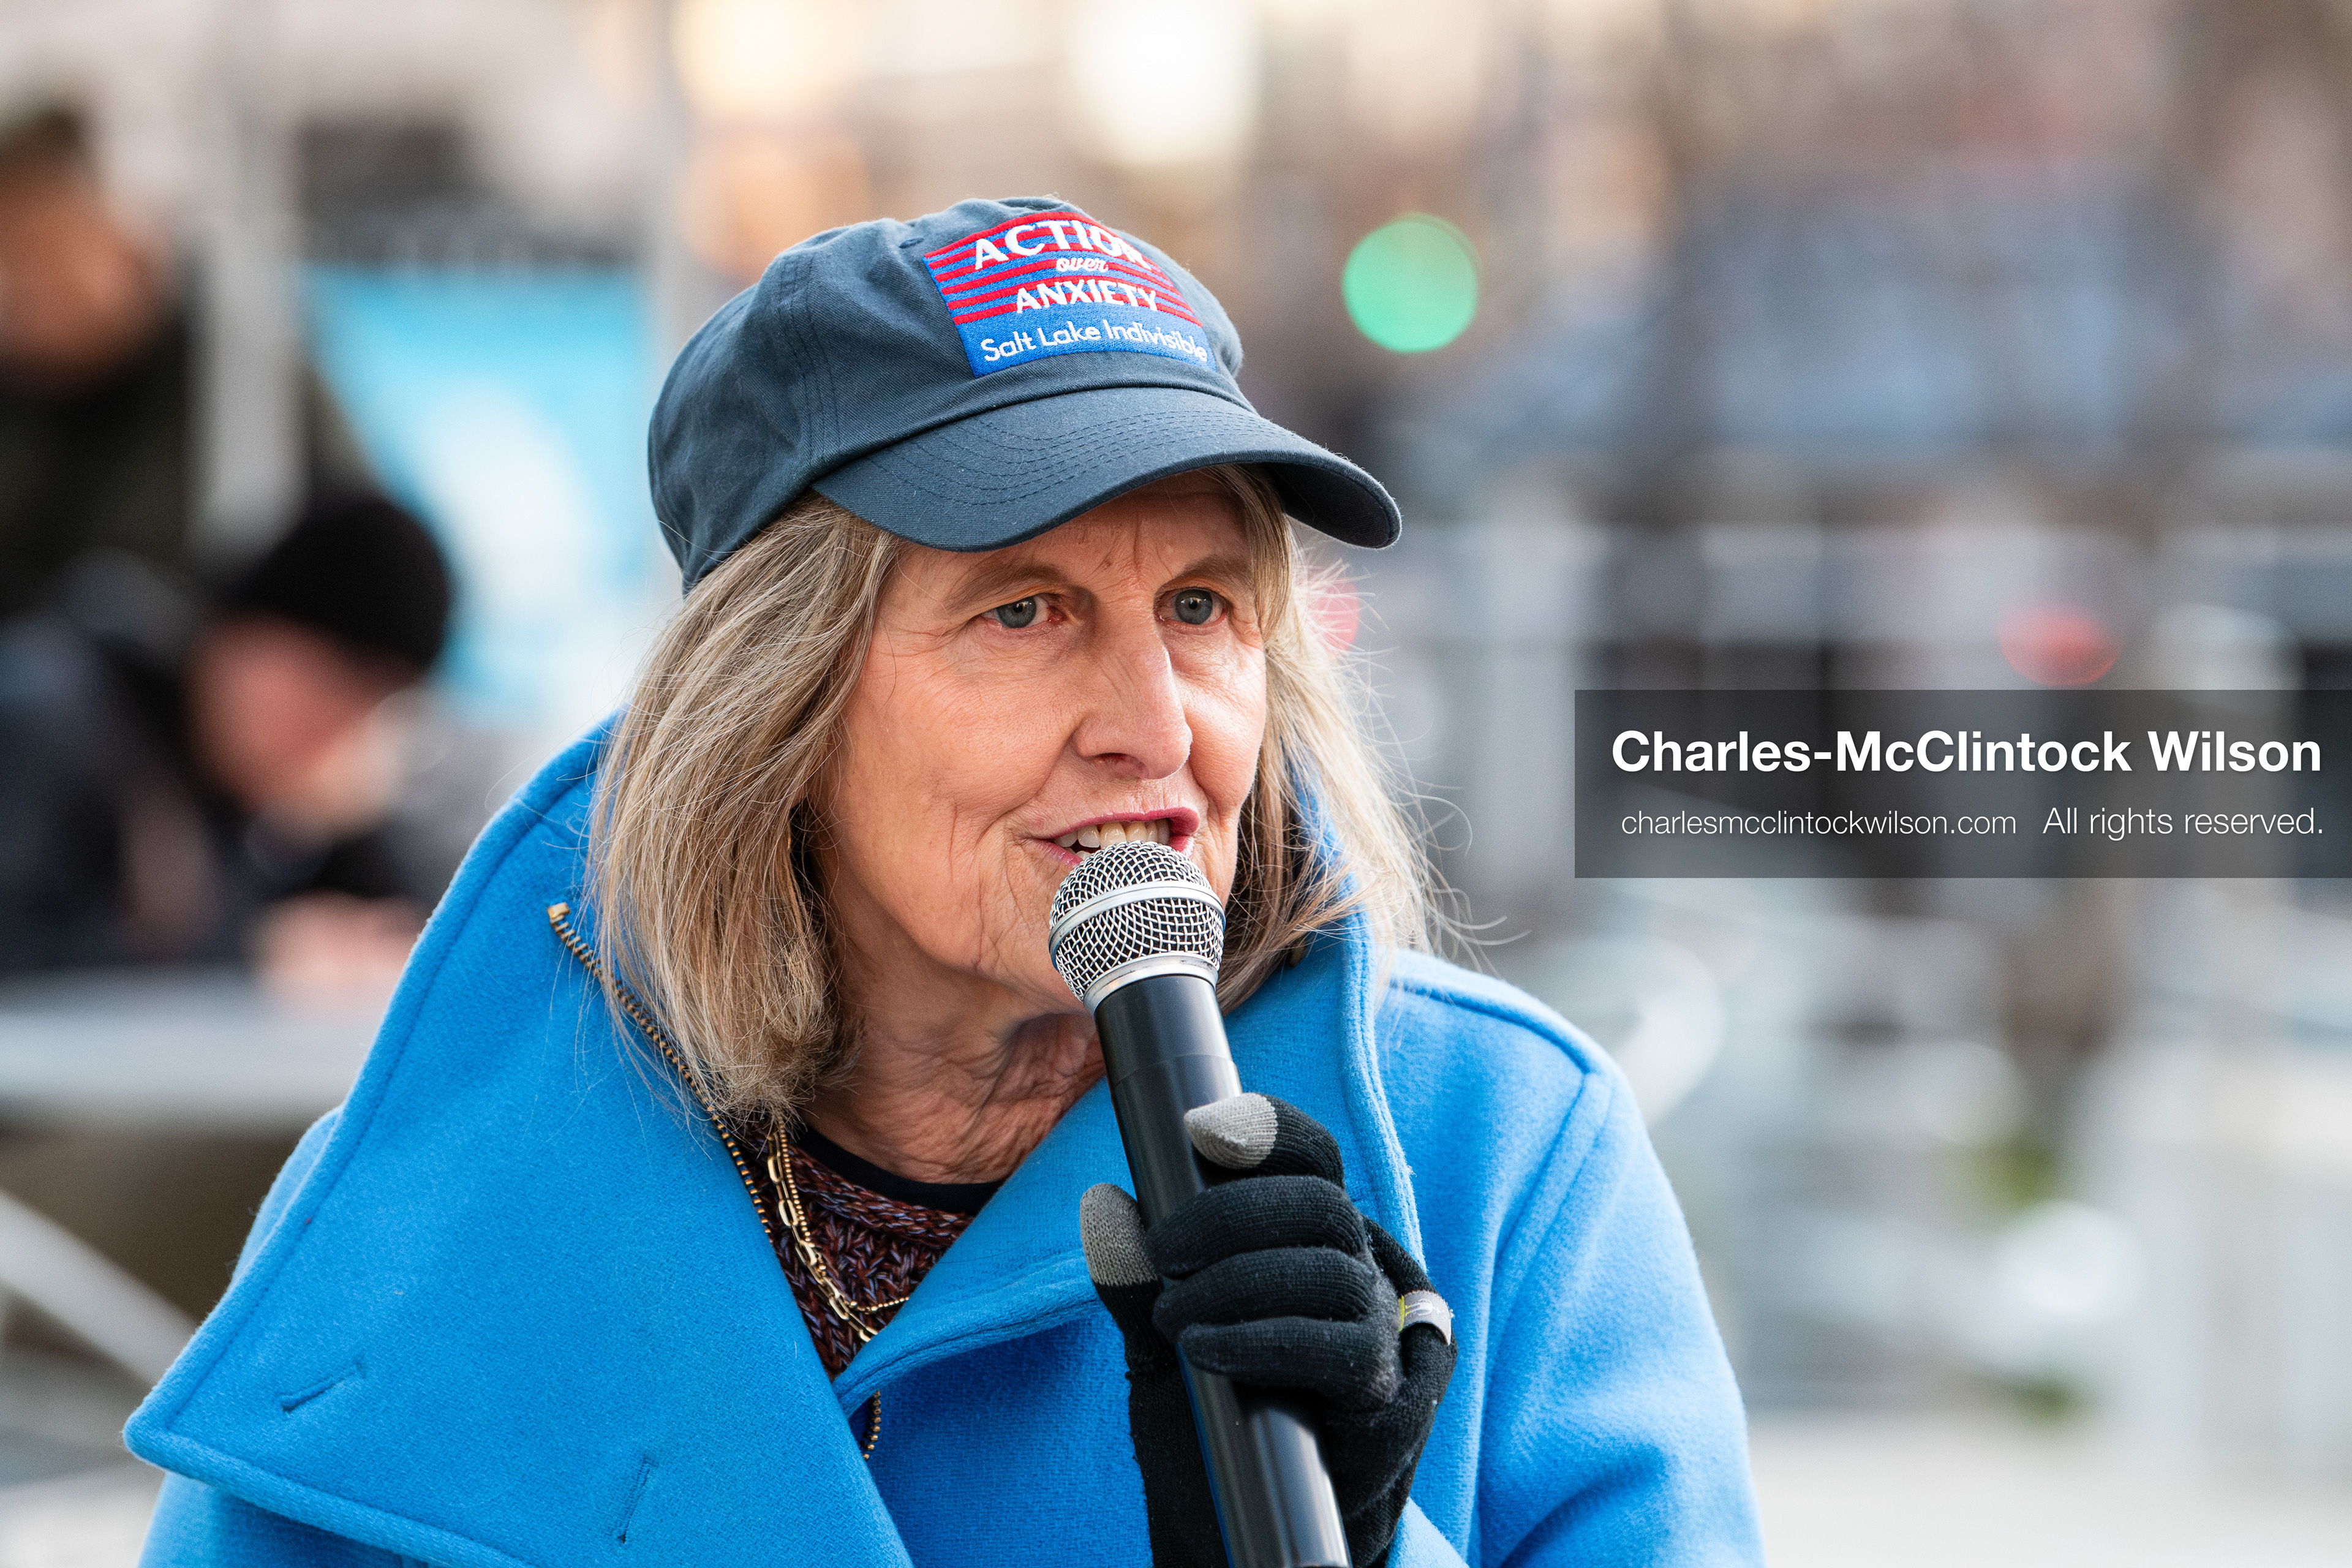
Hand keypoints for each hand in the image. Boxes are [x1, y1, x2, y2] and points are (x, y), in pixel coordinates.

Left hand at [1081, 1094, 1454, 1567]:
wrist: (1230, 1519)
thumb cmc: (1203, 1416)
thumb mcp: (1154, 1343)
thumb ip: (1135, 1283)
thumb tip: (1105, 1209)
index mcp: (1302, 1235)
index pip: (1310, 1156)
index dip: (1268, 1129)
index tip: (1202, 1131)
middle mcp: (1349, 1268)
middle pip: (1319, 1204)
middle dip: (1231, 1214)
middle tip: (1162, 1249)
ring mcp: (1371, 1329)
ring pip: (1331, 1272)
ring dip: (1239, 1282)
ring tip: (1173, 1317)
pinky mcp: (1378, 1393)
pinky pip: (1341, 1350)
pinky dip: (1265, 1341)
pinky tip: (1207, 1349)